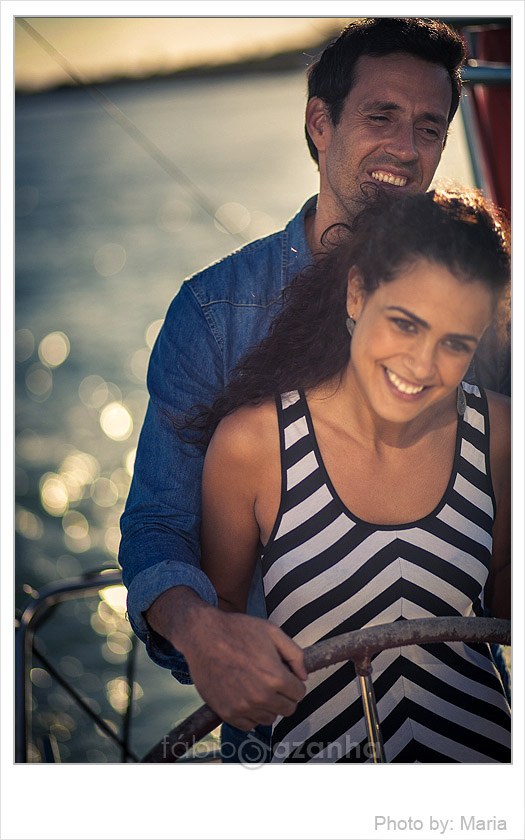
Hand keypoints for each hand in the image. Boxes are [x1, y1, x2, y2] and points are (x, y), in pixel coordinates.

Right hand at [185, 609, 306, 730]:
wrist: (203, 636)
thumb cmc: (238, 631)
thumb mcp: (273, 632)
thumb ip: (295, 654)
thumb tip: (303, 676)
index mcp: (275, 677)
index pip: (299, 694)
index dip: (294, 682)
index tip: (284, 675)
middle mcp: (261, 697)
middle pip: (287, 709)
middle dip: (284, 695)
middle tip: (272, 681)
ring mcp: (243, 707)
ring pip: (269, 719)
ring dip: (268, 706)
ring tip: (257, 687)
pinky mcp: (226, 713)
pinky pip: (249, 725)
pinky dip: (251, 715)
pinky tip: (245, 697)